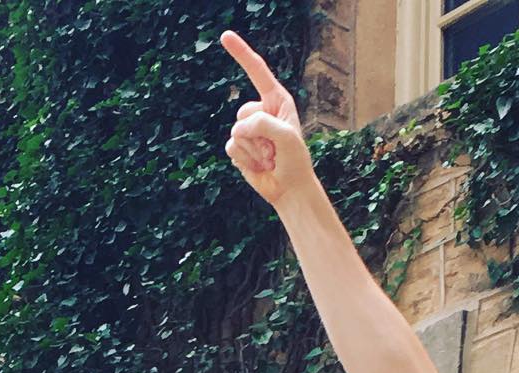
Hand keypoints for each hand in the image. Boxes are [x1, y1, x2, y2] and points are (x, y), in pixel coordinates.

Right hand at [219, 30, 315, 209]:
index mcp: (276, 100)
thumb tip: (237, 128)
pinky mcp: (239, 147)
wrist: (289, 189)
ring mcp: (248, 130)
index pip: (257, 71)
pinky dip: (245, 159)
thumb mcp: (286, 137)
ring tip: (269, 158)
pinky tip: (258, 165)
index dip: (241, 53)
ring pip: (236, 132)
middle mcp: (260, 111)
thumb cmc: (294, 160)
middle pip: (243, 112)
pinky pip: (230, 146)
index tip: (224, 36)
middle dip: (259, 135)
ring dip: (254, 150)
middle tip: (275, 150)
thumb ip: (263, 124)